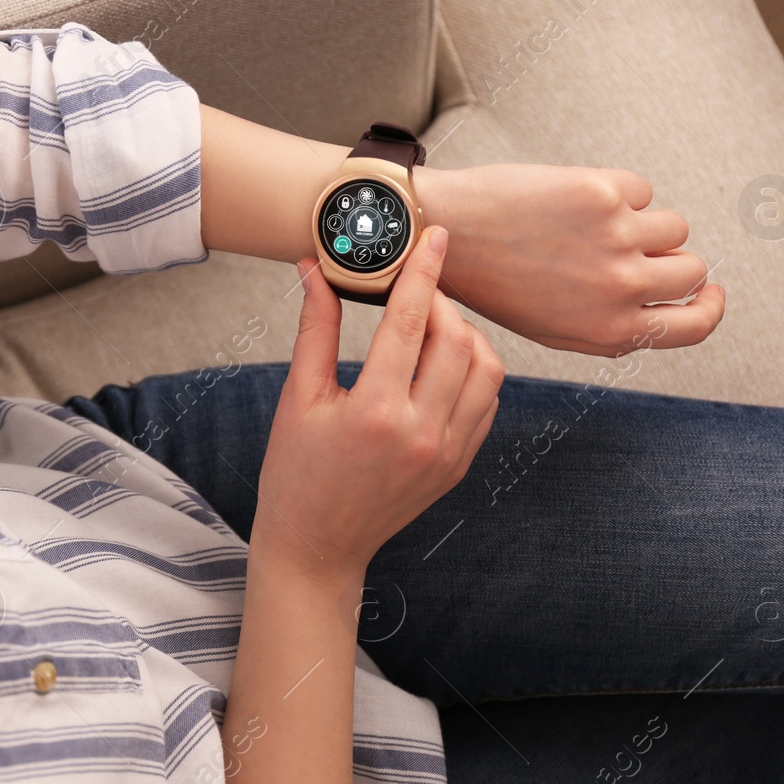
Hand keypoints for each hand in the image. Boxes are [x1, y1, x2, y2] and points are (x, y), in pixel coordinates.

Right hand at [254, 225, 503, 582]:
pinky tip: (442, 364)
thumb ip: (315, 329)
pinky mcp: (459, 464)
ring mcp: (447, 452)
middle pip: (459, 340)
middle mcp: (421, 433)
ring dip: (465, 336)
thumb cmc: (297, 474)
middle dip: (441, 304)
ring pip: (487, 369)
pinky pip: (487, 402)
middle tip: (415, 293)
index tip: (433, 237)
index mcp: (375, 412)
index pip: (411, 322)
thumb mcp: (299, 398)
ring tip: (431, 328)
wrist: (317, 546)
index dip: (423, 271)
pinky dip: (474, 372)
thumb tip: (316, 268)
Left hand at [422, 164, 726, 355]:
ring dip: (646, 223)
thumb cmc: (497, 281)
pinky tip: (572, 202)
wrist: (448, 232)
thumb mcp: (555, 327)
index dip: (710, 305)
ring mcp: (618, 240)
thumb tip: (676, 303)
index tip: (711, 290)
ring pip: (675, 226)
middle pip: (693, 270)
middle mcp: (621, 290)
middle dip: (672, 258)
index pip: (695, 326)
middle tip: (637, 248)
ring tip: (593, 225)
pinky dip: (617, 192)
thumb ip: (616, 323)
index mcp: (611, 331)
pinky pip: (642, 190)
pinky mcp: (606, 195)